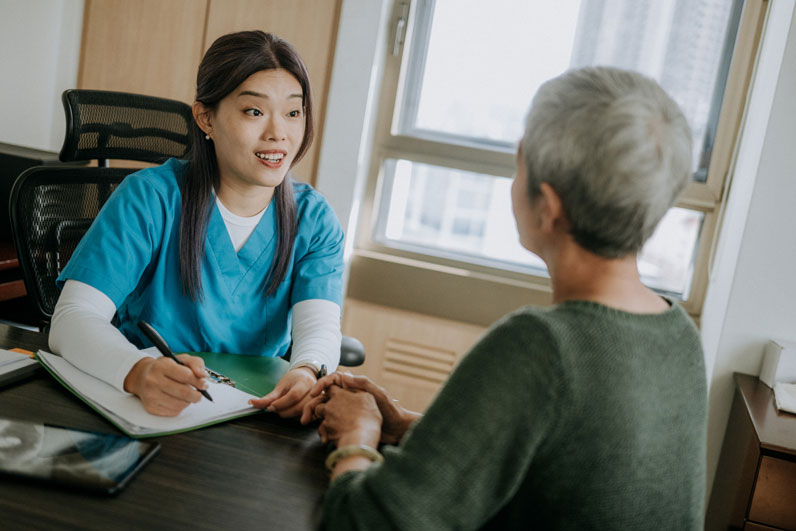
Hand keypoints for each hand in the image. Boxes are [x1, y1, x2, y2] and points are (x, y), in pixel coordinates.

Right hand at [123, 354, 208, 415]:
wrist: (142, 377)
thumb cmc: (165, 368)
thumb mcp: (180, 359)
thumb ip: (195, 363)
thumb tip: (204, 376)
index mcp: (161, 366)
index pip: (186, 375)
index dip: (198, 381)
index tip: (204, 384)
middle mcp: (153, 381)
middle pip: (184, 392)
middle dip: (197, 394)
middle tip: (199, 393)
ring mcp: (151, 396)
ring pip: (180, 404)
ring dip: (189, 401)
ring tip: (187, 395)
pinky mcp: (151, 408)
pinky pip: (174, 412)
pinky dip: (180, 407)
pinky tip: (177, 400)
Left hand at [249, 367, 315, 417]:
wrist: (306, 375)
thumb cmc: (292, 380)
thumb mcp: (279, 386)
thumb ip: (268, 397)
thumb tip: (252, 403)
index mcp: (303, 382)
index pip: (293, 395)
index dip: (281, 404)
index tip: (271, 407)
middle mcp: (313, 391)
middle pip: (300, 406)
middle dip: (285, 412)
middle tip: (276, 410)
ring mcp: (318, 399)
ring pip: (304, 413)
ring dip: (290, 415)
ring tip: (283, 411)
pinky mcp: (318, 406)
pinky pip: (310, 416)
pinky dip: (299, 417)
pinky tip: (292, 413)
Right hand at [301, 372, 419, 443]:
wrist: (397, 430)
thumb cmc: (391, 410)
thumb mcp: (378, 394)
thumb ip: (363, 384)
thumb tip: (344, 377)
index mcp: (354, 387)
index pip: (332, 381)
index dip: (321, 385)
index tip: (313, 393)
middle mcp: (348, 398)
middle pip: (324, 398)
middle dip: (312, 406)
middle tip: (304, 418)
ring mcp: (347, 411)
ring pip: (325, 413)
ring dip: (316, 420)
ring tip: (312, 429)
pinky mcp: (346, 424)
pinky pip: (331, 425)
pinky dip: (325, 431)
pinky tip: (325, 438)